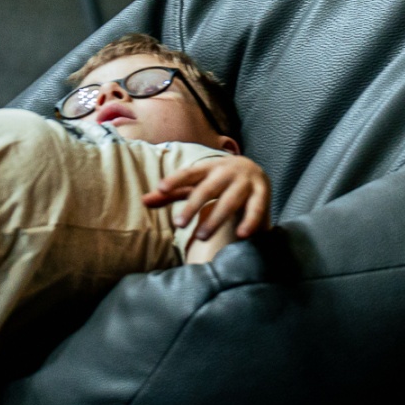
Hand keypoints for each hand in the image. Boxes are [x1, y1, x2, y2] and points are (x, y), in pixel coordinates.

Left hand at [145, 154, 270, 246]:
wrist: (255, 170)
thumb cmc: (218, 180)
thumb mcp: (196, 183)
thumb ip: (172, 192)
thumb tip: (143, 201)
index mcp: (208, 167)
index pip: (189, 173)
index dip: (175, 180)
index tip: (161, 189)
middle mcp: (227, 172)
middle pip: (208, 189)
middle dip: (193, 206)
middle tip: (178, 225)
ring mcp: (245, 182)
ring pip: (230, 201)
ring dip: (216, 219)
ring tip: (202, 238)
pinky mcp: (262, 193)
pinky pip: (256, 209)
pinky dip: (250, 221)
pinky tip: (242, 235)